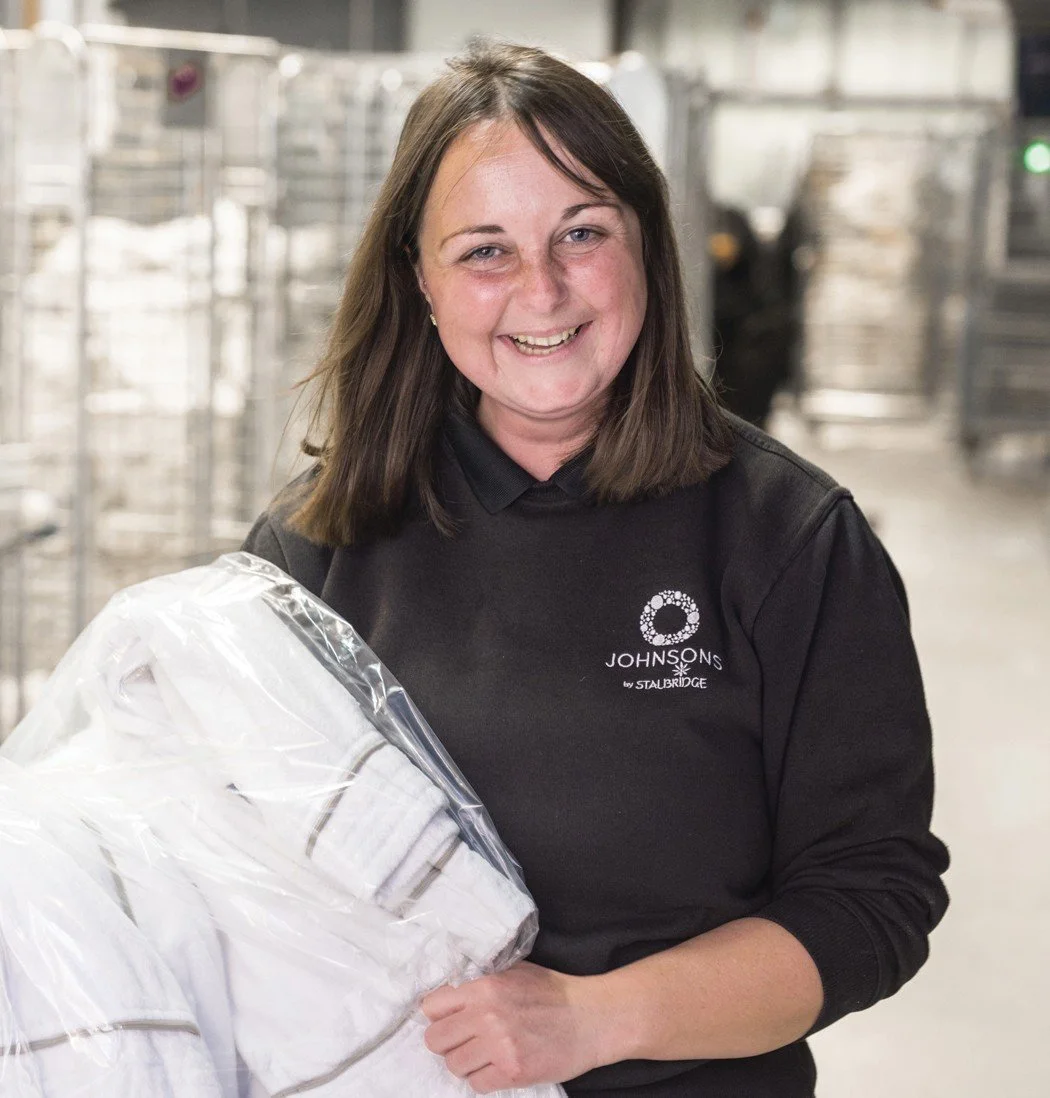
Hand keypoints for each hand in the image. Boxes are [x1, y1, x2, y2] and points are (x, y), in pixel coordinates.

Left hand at [421, 961, 604, 1092]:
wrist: (591, 1018)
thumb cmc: (554, 992)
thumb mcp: (515, 973)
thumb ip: (482, 982)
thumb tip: (452, 994)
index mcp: (485, 987)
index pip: (432, 1006)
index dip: (438, 1015)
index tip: (449, 1019)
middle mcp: (487, 1016)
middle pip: (436, 1040)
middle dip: (447, 1042)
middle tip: (465, 1041)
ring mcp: (500, 1046)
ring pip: (454, 1065)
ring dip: (466, 1063)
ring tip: (484, 1055)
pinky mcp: (513, 1072)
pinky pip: (477, 1085)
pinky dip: (484, 1079)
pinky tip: (498, 1067)